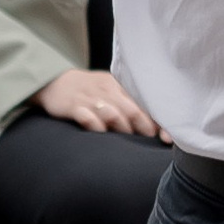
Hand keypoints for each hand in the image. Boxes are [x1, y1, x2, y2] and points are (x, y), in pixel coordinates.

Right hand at [36, 64, 162, 137]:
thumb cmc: (90, 91)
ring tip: (129, 141)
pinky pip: (87, 117)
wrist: (55, 82)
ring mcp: (90, 98)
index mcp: (119, 86)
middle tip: (150, 141)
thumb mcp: (110, 90)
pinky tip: (102, 135)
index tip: (168, 138)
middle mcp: (107, 90)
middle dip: (144, 127)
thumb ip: (130, 105)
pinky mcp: (73, 106)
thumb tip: (156, 128)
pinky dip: (97, 127)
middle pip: (131, 109)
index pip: (143, 102)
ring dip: (123, 128)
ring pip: (112, 113)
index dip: (157, 121)